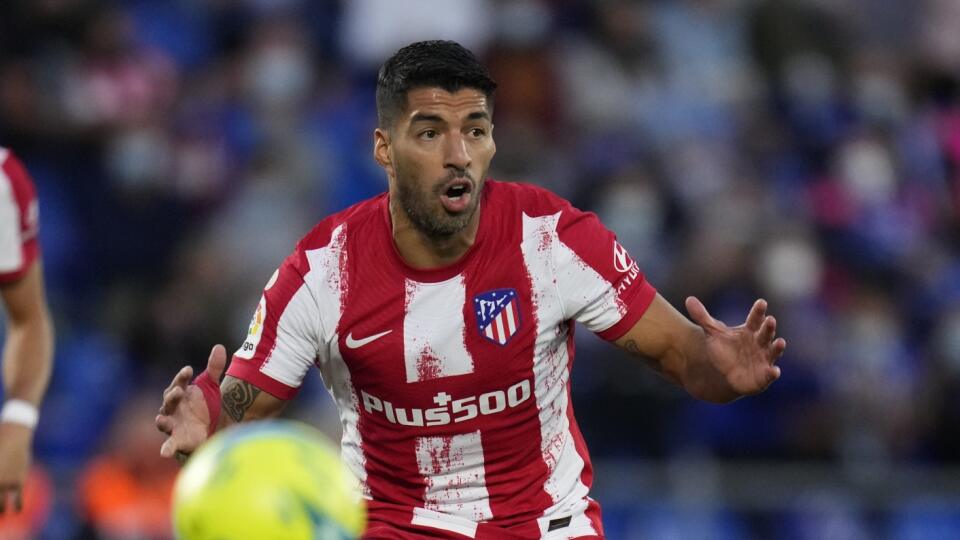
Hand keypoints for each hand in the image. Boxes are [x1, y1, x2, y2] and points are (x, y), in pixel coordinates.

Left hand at [0, 422, 32, 512]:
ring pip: (0, 506)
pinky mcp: (18, 481)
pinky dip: (16, 507)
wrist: (13, 435)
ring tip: (1, 512)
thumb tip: (1, 480)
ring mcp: (5, 483)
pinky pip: (17, 500)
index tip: (0, 499)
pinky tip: (16, 509)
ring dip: (1, 511)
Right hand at [155, 345, 226, 459]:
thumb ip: (214, 367)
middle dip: (172, 396)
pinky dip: (166, 448)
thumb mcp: (211, 385)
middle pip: (168, 401)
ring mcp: (173, 424)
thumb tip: (219, 346)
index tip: (189, 369)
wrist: (212, 427)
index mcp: (180, 393)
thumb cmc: (206, 404)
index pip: (178, 383)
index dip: (182, 377)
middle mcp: (173, 409)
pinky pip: (169, 445)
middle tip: (178, 392)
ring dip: (162, 420)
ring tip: (161, 418)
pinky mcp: (177, 441)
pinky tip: (164, 452)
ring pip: (163, 421)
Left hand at [685, 296, 785, 395]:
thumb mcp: (713, 333)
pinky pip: (770, 374)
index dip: (758, 311)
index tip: (761, 302)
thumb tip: (689, 299)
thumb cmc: (724, 349)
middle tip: (770, 320)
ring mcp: (764, 359)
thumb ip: (702, 317)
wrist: (725, 373)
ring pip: (773, 351)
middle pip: (766, 333)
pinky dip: (773, 373)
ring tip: (781, 342)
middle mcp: (760, 342)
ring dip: (777, 347)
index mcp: (750, 330)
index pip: (755, 318)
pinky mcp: (764, 375)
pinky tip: (774, 371)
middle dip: (769, 327)